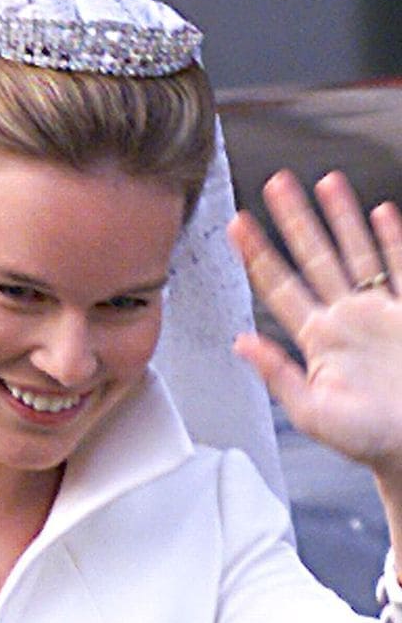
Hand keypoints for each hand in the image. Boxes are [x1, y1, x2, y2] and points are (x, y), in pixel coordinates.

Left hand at [228, 169, 401, 485]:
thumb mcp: (312, 412)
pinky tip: (380, 212)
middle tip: (276, 183)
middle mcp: (345, 320)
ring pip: (356, 252)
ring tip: (325, 182)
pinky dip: (391, 239)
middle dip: (295, 220)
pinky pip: (399, 266)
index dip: (257, 255)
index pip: (279, 287)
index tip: (236, 225)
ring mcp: (379, 312)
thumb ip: (277, 374)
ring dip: (341, 217)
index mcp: (317, 341)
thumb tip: (241, 343)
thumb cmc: (367, 440)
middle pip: (314, 257)